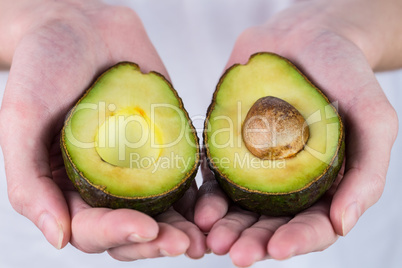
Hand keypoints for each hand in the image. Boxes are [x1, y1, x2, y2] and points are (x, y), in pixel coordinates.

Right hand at [0, 0, 204, 259]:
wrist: (81, 29)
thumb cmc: (43, 69)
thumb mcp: (21, 121)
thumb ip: (30, 183)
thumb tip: (58, 239)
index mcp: (68, 188)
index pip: (92, 228)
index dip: (118, 234)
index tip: (145, 229)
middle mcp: (106, 184)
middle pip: (132, 229)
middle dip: (157, 240)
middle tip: (184, 244)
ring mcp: (138, 167)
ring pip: (163, 211)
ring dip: (184, 228)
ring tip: (204, 238)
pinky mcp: (165, 147)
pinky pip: (185, 178)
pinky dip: (200, 195)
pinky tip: (216, 204)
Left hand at [195, 1, 397, 265]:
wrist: (305, 37)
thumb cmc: (346, 75)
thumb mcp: (373, 121)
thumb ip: (366, 174)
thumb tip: (342, 225)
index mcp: (324, 186)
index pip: (311, 226)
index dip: (296, 241)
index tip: (277, 249)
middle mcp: (287, 183)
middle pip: (270, 224)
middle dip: (253, 241)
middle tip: (236, 254)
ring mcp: (256, 167)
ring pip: (238, 209)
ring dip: (225, 228)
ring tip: (211, 239)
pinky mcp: (229, 149)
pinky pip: (215, 179)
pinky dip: (206, 198)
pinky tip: (197, 210)